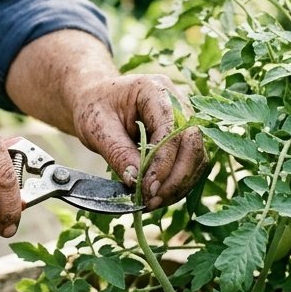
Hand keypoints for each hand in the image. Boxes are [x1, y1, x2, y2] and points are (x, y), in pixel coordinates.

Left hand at [72, 73, 205, 209]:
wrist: (95, 100)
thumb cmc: (94, 107)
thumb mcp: (97, 128)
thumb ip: (118, 153)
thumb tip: (136, 182)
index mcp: (154, 89)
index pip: (171, 129)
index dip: (163, 163)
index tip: (148, 188)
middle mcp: (177, 101)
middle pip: (192, 144)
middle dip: (176, 178)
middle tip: (153, 200)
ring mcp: (184, 119)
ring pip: (196, 157)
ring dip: (179, 185)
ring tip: (153, 202)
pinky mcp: (182, 138)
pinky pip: (189, 164)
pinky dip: (176, 183)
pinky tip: (157, 196)